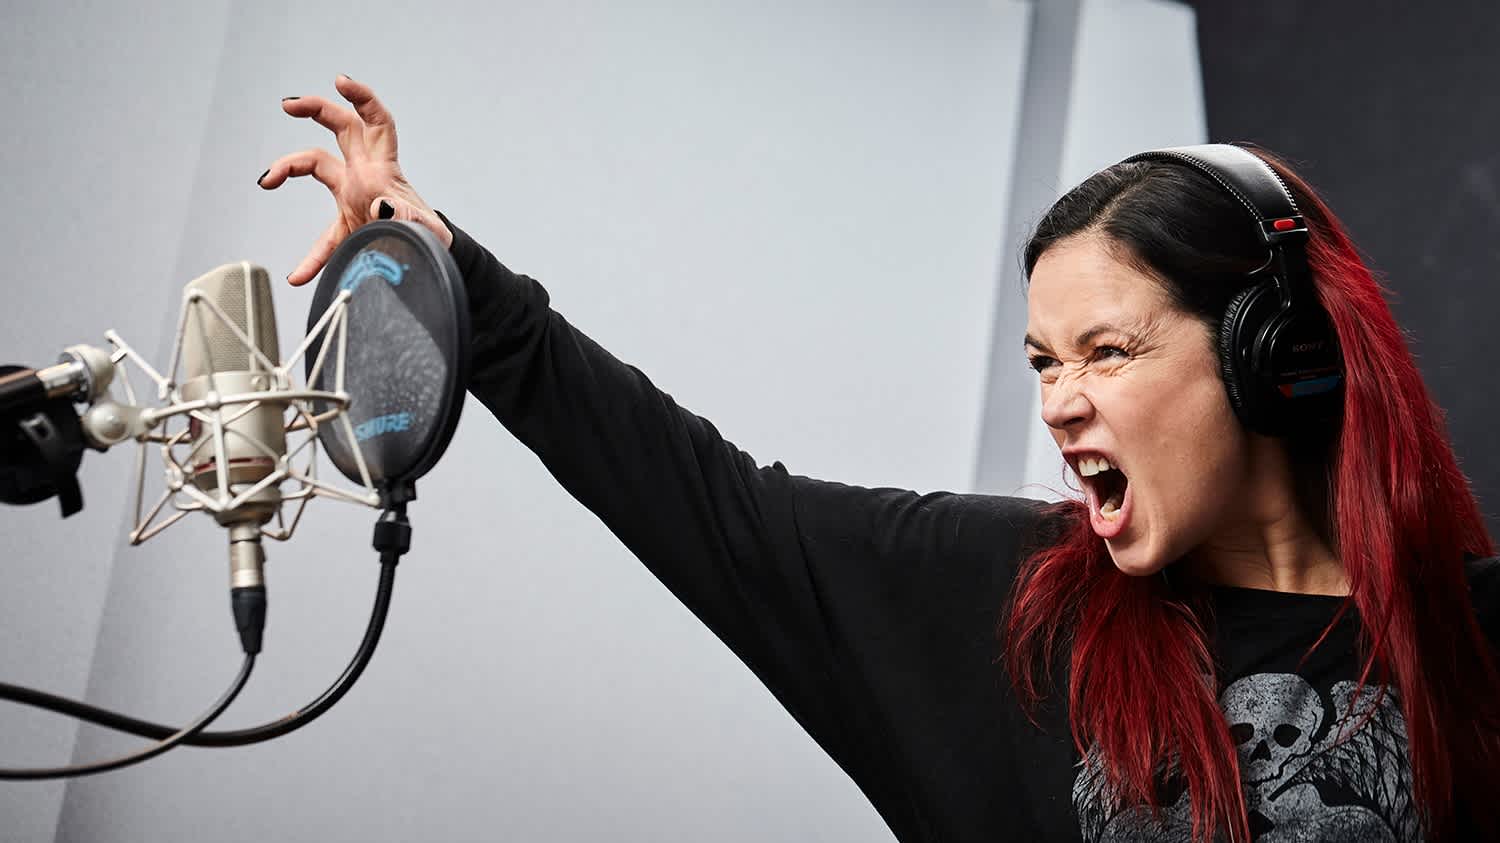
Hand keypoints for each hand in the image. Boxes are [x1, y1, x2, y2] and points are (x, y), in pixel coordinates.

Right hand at [257, 75, 452, 285]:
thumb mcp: (425, 231)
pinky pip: (323, 239)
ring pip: (318, 163)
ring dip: (289, 166)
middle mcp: (366, 175)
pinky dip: (310, 259)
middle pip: (341, 127)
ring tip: (265, 180)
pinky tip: (298, 276)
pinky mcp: (349, 223)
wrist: (433, 259)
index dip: (361, 99)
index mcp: (384, 171)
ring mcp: (355, 195)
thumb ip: (405, 218)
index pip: (376, 123)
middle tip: (288, 105)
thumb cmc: (433, 240)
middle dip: (316, 108)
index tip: (340, 82)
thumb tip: (381, 206)